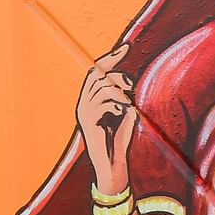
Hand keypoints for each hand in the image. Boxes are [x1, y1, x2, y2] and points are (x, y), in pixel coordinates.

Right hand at [77, 44, 136, 188]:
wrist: (112, 166)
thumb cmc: (119, 142)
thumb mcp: (124, 114)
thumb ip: (124, 98)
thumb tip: (128, 83)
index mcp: (90, 100)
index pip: (97, 71)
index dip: (111, 58)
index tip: (126, 47)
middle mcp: (83, 104)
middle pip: (96, 74)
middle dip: (115, 74)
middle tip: (130, 85)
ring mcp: (84, 113)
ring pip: (100, 87)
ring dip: (118, 91)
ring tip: (128, 102)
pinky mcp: (87, 123)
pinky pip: (102, 103)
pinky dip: (116, 104)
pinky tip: (123, 112)